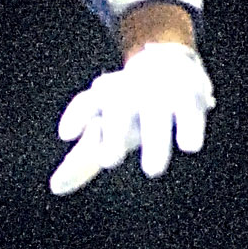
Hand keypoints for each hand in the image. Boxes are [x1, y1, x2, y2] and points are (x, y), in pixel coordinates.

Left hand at [51, 41, 214, 196]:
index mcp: (106, 98)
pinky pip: (190, 113)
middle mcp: (133, 93)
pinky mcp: (191, 96)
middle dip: (115, 134)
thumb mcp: (103, 129)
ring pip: (156, 117)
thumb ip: (81, 159)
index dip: (77, 115)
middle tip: (108, 161)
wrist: (167, 60)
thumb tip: (56, 188)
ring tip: (152, 171)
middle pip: (121, 110)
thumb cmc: (127, 106)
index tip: (66, 133)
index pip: (89, 103)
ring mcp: (162, 93)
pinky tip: (189, 146)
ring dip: (155, 143)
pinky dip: (190, 128)